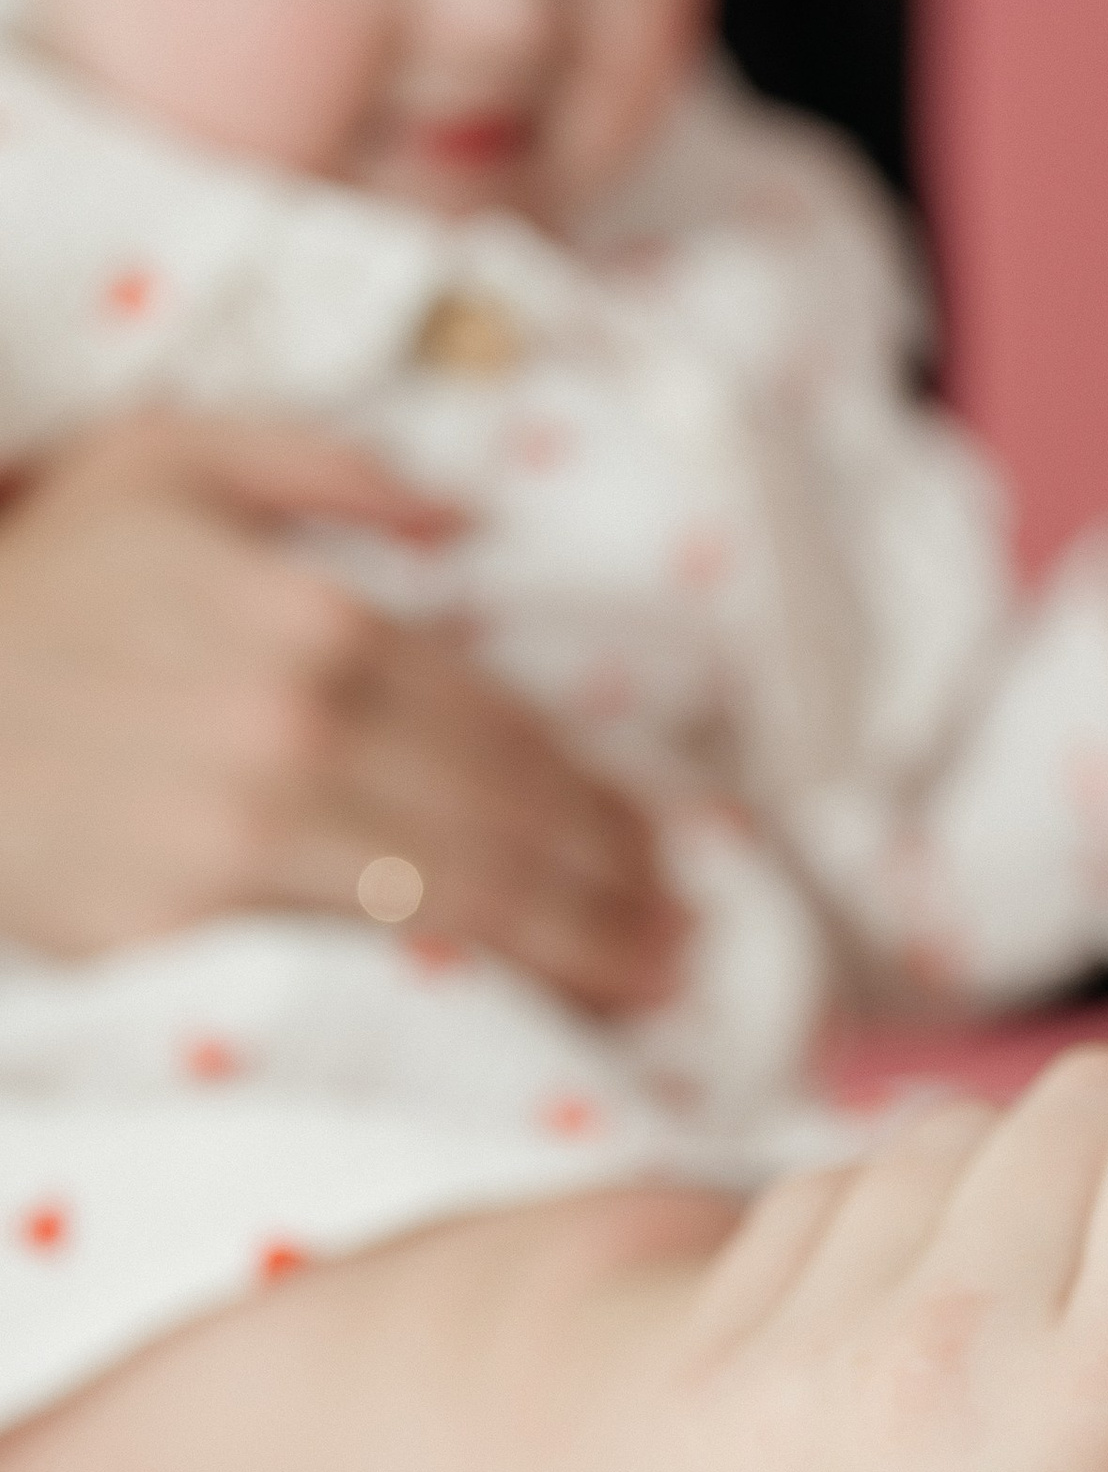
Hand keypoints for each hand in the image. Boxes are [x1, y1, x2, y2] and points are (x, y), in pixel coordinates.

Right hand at [0, 415, 682, 1012]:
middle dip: (613, 882)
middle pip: (507, 820)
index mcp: (318, 618)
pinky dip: (460, 986)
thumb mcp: (160, 463)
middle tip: (678, 928)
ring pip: (462, 898)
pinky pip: (359, 960)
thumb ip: (318, 464)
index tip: (655, 840)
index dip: (597, 793)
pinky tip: (524, 1007)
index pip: (506, 727)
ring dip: (577, 944)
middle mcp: (300, 724)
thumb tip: (459, 518)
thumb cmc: (33, 583)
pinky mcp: (187, 922)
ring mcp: (244, 832)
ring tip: (643, 976)